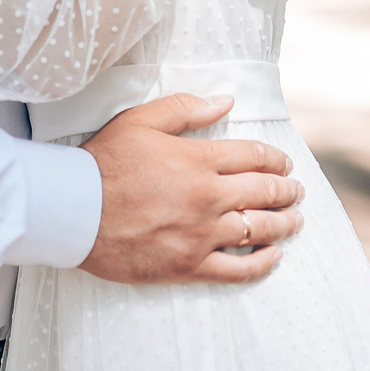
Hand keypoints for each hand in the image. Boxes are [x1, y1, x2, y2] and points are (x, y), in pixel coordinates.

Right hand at [79, 93, 303, 284]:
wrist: (73, 211)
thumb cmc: (103, 163)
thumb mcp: (139, 120)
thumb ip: (185, 108)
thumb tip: (225, 101)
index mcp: (198, 160)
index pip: (254, 157)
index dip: (275, 159)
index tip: (284, 163)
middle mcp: (208, 197)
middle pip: (264, 193)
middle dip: (287, 191)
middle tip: (296, 191)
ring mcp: (201, 235)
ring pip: (259, 230)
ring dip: (284, 224)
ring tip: (295, 221)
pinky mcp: (189, 265)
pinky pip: (239, 269)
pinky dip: (263, 263)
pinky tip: (274, 256)